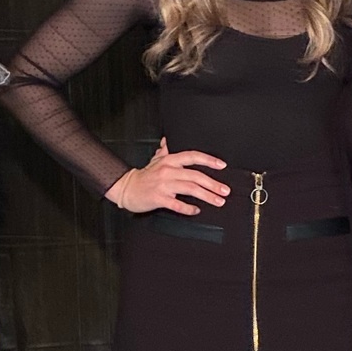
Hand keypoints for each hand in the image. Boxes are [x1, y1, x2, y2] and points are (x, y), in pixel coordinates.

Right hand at [106, 141, 229, 214]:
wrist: (126, 189)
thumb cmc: (143, 177)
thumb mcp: (154, 160)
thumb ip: (164, 151)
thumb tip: (168, 141)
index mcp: (169, 160)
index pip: (192, 156)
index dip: (209, 160)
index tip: (222, 165)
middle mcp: (167, 171)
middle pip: (195, 176)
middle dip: (213, 183)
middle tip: (225, 190)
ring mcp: (163, 185)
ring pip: (190, 189)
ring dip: (207, 196)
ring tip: (218, 201)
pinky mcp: (159, 198)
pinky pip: (178, 204)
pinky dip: (189, 209)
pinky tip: (196, 210)